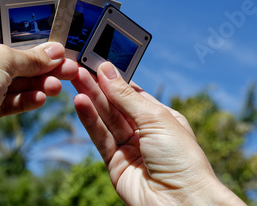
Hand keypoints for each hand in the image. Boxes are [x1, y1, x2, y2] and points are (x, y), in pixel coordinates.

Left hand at [0, 29, 77, 172]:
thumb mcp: (0, 61)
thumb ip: (29, 57)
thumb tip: (54, 52)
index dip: (28, 43)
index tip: (53, 48)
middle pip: (6, 62)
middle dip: (37, 68)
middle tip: (65, 69)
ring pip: (7, 84)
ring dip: (34, 85)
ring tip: (57, 87)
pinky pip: (1, 103)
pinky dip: (21, 100)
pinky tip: (40, 99)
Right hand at [72, 62, 244, 205]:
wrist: (181, 203)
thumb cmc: (181, 159)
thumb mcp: (155, 118)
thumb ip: (126, 96)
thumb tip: (107, 71)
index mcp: (161, 117)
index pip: (133, 92)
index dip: (115, 78)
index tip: (97, 63)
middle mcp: (144, 131)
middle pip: (116, 104)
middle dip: (98, 86)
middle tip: (78, 68)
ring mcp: (129, 148)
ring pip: (105, 119)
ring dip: (90, 98)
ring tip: (75, 79)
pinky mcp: (115, 164)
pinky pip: (100, 137)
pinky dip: (89, 119)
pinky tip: (80, 101)